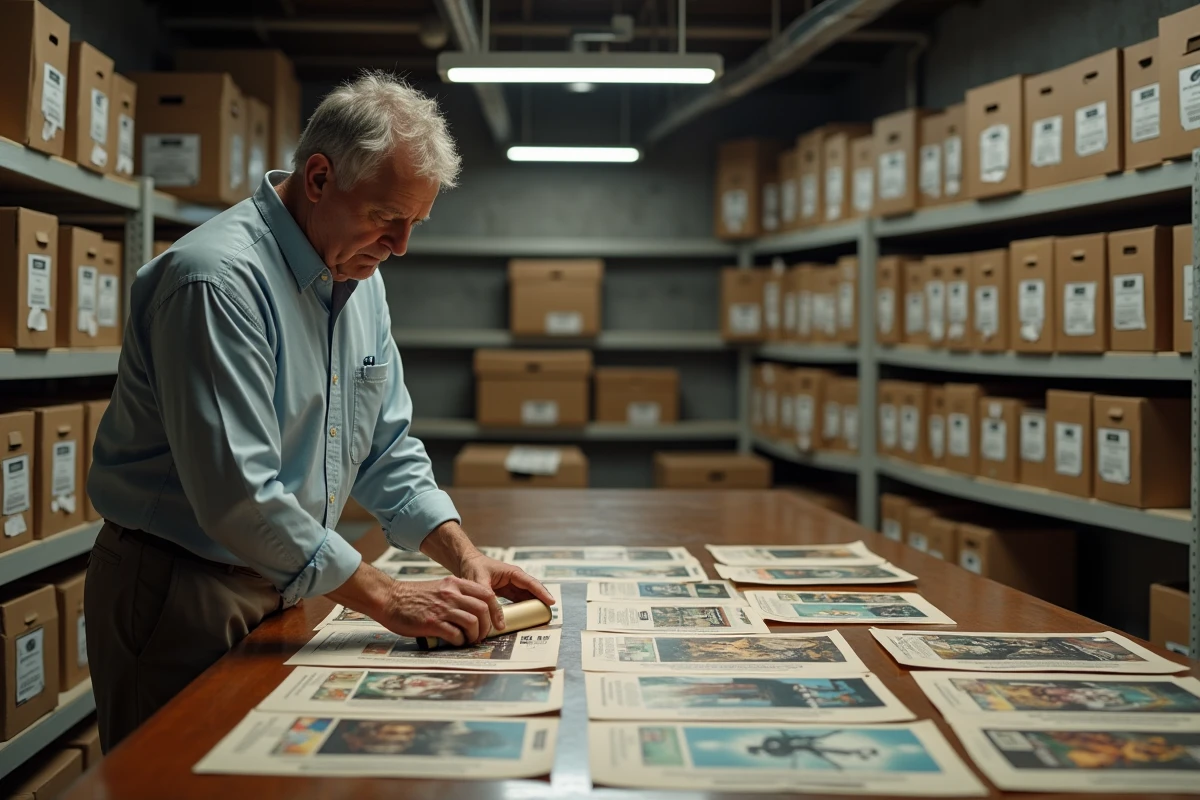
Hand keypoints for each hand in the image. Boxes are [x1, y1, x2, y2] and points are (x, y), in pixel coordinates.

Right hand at [380, 576, 500, 645]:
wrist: (388, 598)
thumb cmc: (412, 596)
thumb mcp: (439, 587)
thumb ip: (456, 595)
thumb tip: (474, 612)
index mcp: (454, 583)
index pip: (486, 594)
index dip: (496, 611)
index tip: (497, 623)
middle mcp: (451, 594)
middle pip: (483, 609)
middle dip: (487, 626)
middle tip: (482, 635)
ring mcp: (442, 608)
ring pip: (472, 622)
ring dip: (475, 635)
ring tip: (469, 640)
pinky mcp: (432, 623)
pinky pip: (456, 634)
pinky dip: (460, 641)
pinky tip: (456, 642)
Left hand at [457, 553, 555, 631]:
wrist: (465, 562)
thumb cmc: (473, 567)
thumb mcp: (480, 584)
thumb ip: (490, 603)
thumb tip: (500, 624)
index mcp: (512, 573)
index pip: (531, 583)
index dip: (542, 593)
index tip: (551, 602)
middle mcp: (515, 579)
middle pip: (532, 591)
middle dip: (541, 601)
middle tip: (549, 614)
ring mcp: (511, 585)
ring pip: (526, 597)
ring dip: (533, 606)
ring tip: (541, 618)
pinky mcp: (506, 592)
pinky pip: (518, 601)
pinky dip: (522, 609)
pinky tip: (525, 618)